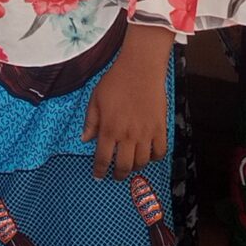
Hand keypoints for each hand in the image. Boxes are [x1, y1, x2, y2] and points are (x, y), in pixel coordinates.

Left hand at [81, 28, 172, 177]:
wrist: (140, 69)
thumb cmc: (115, 82)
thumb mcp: (95, 99)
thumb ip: (91, 122)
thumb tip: (85, 140)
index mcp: (109, 129)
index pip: (103, 158)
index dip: (100, 170)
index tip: (98, 176)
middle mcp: (128, 135)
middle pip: (124, 165)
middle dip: (118, 175)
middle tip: (116, 175)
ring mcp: (146, 133)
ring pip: (142, 162)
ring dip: (135, 167)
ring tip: (131, 165)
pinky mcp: (160, 128)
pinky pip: (160, 151)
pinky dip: (154, 158)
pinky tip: (149, 155)